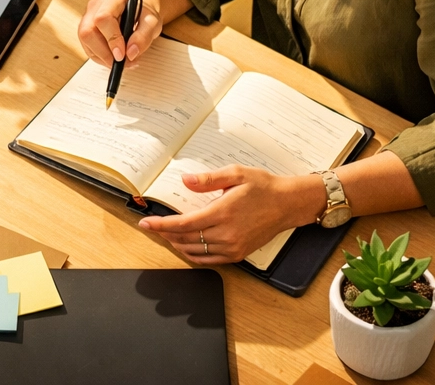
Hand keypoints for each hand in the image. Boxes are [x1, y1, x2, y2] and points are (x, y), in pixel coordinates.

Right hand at [78, 0, 162, 65]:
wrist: (138, 15)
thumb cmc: (143, 17)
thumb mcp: (152, 24)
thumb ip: (143, 37)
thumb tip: (130, 52)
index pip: (103, 18)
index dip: (111, 39)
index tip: (122, 55)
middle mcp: (96, 6)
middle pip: (88, 31)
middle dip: (104, 53)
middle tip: (122, 62)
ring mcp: (87, 18)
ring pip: (85, 42)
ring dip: (102, 57)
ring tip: (121, 61)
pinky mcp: (85, 30)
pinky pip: (87, 48)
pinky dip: (100, 58)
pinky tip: (114, 58)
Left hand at [137, 166, 325, 263]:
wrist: (288, 204)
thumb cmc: (263, 187)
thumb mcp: (235, 174)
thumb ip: (208, 179)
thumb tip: (185, 180)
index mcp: (223, 212)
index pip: (184, 224)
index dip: (161, 225)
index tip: (146, 223)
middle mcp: (227, 233)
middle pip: (186, 239)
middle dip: (165, 234)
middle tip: (152, 227)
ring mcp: (234, 247)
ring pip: (196, 251)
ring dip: (177, 244)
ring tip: (165, 235)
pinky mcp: (239, 254)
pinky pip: (210, 260)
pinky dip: (194, 255)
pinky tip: (186, 247)